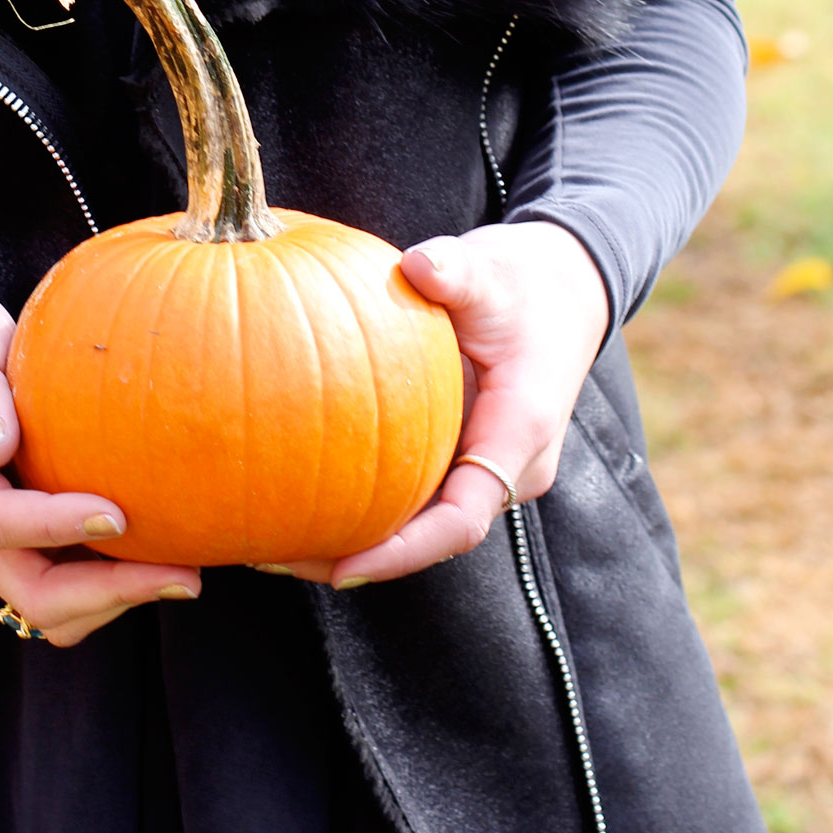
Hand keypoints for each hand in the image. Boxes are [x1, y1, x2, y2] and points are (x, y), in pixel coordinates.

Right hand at [0, 279, 200, 645]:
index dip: (60, 527)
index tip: (121, 513)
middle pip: (31, 593)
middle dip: (109, 594)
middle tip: (184, 573)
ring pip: (45, 606)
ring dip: (112, 600)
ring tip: (179, 569)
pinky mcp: (8, 537)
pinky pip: (56, 582)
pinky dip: (105, 584)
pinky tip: (153, 551)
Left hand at [266, 220, 610, 590]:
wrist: (562, 287)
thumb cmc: (525, 281)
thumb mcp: (492, 271)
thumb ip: (457, 270)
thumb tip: (419, 263)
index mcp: (519, 434)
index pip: (462, 519)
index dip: (404, 551)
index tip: (344, 569)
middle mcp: (507, 466)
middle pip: (432, 534)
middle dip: (360, 555)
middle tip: (274, 558)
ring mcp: (485, 463)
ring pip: (421, 519)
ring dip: (355, 534)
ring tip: (269, 538)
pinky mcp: (462, 451)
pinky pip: (413, 487)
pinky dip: (362, 497)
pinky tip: (296, 490)